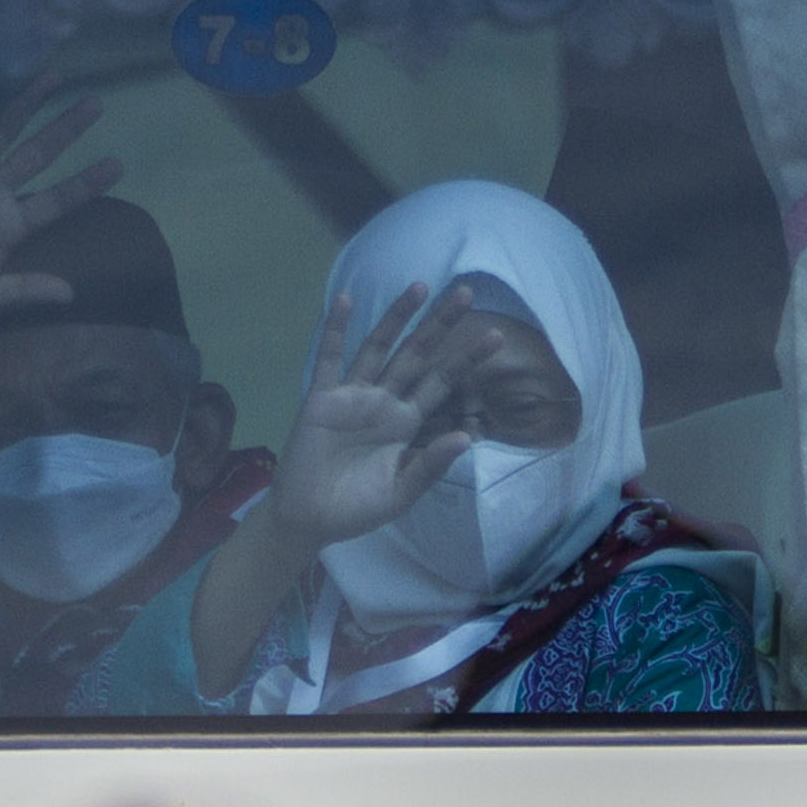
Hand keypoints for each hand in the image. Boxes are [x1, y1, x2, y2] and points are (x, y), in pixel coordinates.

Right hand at [267, 283, 488, 545]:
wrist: (310, 520)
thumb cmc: (357, 508)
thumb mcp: (402, 491)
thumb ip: (431, 464)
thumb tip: (466, 438)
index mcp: (407, 422)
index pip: (443, 382)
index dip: (467, 359)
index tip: (496, 335)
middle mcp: (384, 401)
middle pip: (418, 354)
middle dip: (441, 325)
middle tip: (467, 291)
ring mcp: (353, 396)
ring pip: (379, 347)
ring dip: (397, 317)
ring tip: (420, 286)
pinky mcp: (322, 398)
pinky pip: (330, 359)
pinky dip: (336, 329)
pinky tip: (345, 299)